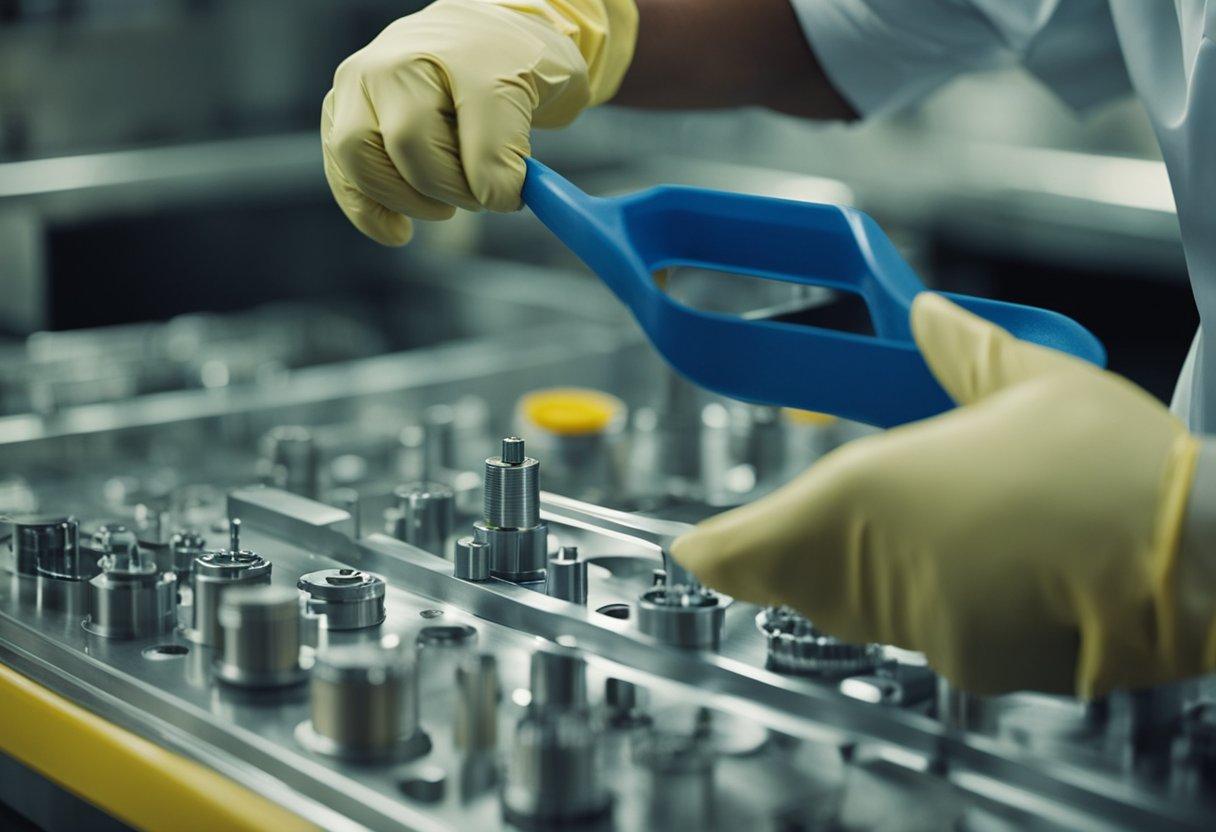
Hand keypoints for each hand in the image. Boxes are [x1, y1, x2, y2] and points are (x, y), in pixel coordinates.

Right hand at [321, 0, 636, 244]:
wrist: (475, 36)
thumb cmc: (512, 65)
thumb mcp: (548, 89)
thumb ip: (523, 144)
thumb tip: (498, 197)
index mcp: (462, 52)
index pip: (479, 131)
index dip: (498, 180)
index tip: (513, 197)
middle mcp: (400, 59)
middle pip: (409, 142)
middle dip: (449, 187)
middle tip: (477, 196)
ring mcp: (361, 82)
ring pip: (359, 154)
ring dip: (404, 198)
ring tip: (441, 204)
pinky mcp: (339, 108)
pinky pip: (340, 170)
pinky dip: (367, 210)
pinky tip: (398, 232)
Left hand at [672, 293, 1212, 696]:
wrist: (1206, 558)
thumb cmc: (1115, 466)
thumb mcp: (1032, 381)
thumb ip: (959, 350)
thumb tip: (924, 314)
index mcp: (875, 493)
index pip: (759, 540)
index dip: (718, 549)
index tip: (690, 548)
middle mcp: (886, 571)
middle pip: (802, 580)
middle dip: (781, 560)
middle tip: (764, 539)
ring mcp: (931, 626)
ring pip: (859, 610)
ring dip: (855, 578)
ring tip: (898, 536)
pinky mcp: (979, 665)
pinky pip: (925, 635)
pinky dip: (925, 605)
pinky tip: (967, 570)